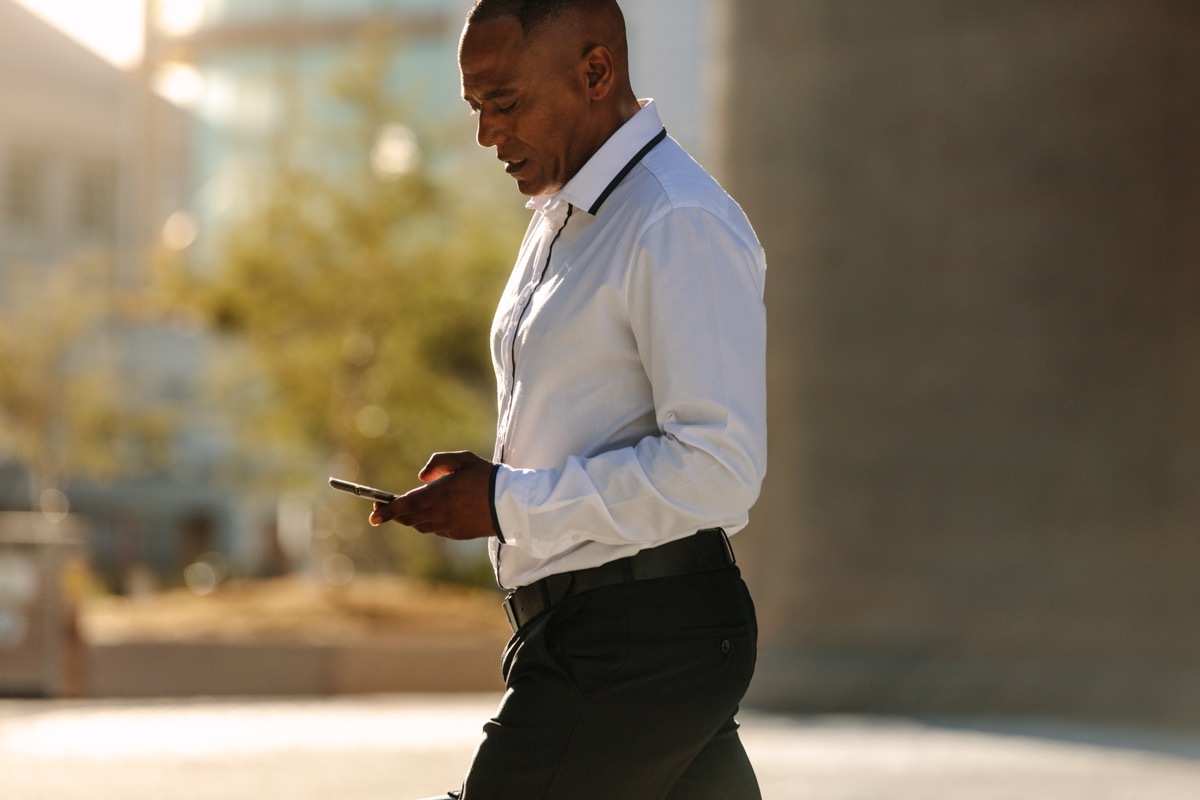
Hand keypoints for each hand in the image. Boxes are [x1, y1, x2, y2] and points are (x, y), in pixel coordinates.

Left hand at [369, 451, 496, 540]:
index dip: (386, 511)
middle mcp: (440, 513)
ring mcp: (448, 526)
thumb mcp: (464, 459)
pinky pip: (435, 530)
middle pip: (408, 518)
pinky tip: (434, 514)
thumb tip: (421, 478)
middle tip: (383, 508)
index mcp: (439, 494)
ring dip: (411, 518)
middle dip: (394, 514)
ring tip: (409, 509)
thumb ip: (438, 462)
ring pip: (420, 525)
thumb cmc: (487, 477)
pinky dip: (429, 522)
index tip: (372, 515)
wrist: (512, 504)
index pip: (405, 505)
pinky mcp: (457, 534)